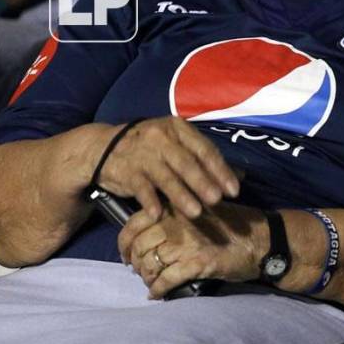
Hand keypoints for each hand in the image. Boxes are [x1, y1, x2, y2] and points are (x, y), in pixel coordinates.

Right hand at [96, 117, 240, 220]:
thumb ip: (204, 158)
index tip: (234, 190)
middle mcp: (161, 137)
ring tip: (196, 212)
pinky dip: (149, 201)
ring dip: (182, 195)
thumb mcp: (176, 144)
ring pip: (166, 177)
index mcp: (178, 128)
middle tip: (217, 200)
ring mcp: (143, 154)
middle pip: (187, 163)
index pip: (204, 149)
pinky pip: (141, 188)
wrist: (103, 147)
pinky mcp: (127, 170)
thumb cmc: (150, 148)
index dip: (220, 170)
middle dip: (203, 183)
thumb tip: (240, 175)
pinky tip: (158, 214)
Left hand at [118, 201, 267, 298]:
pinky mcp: (197, 263)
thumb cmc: (234, 224)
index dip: (124, 242)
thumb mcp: (202, 208)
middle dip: (134, 262)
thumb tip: (149, 230)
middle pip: (138, 246)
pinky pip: (166, 280)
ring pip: (150, 264)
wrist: (263, 239)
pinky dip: (157, 290)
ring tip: (150, 282)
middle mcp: (177, 222)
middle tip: (138, 271)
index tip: (125, 253)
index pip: (134, 222)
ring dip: (146, 277)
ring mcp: (186, 243)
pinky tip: (157, 294)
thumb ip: (176, 215)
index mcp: (176, 206)